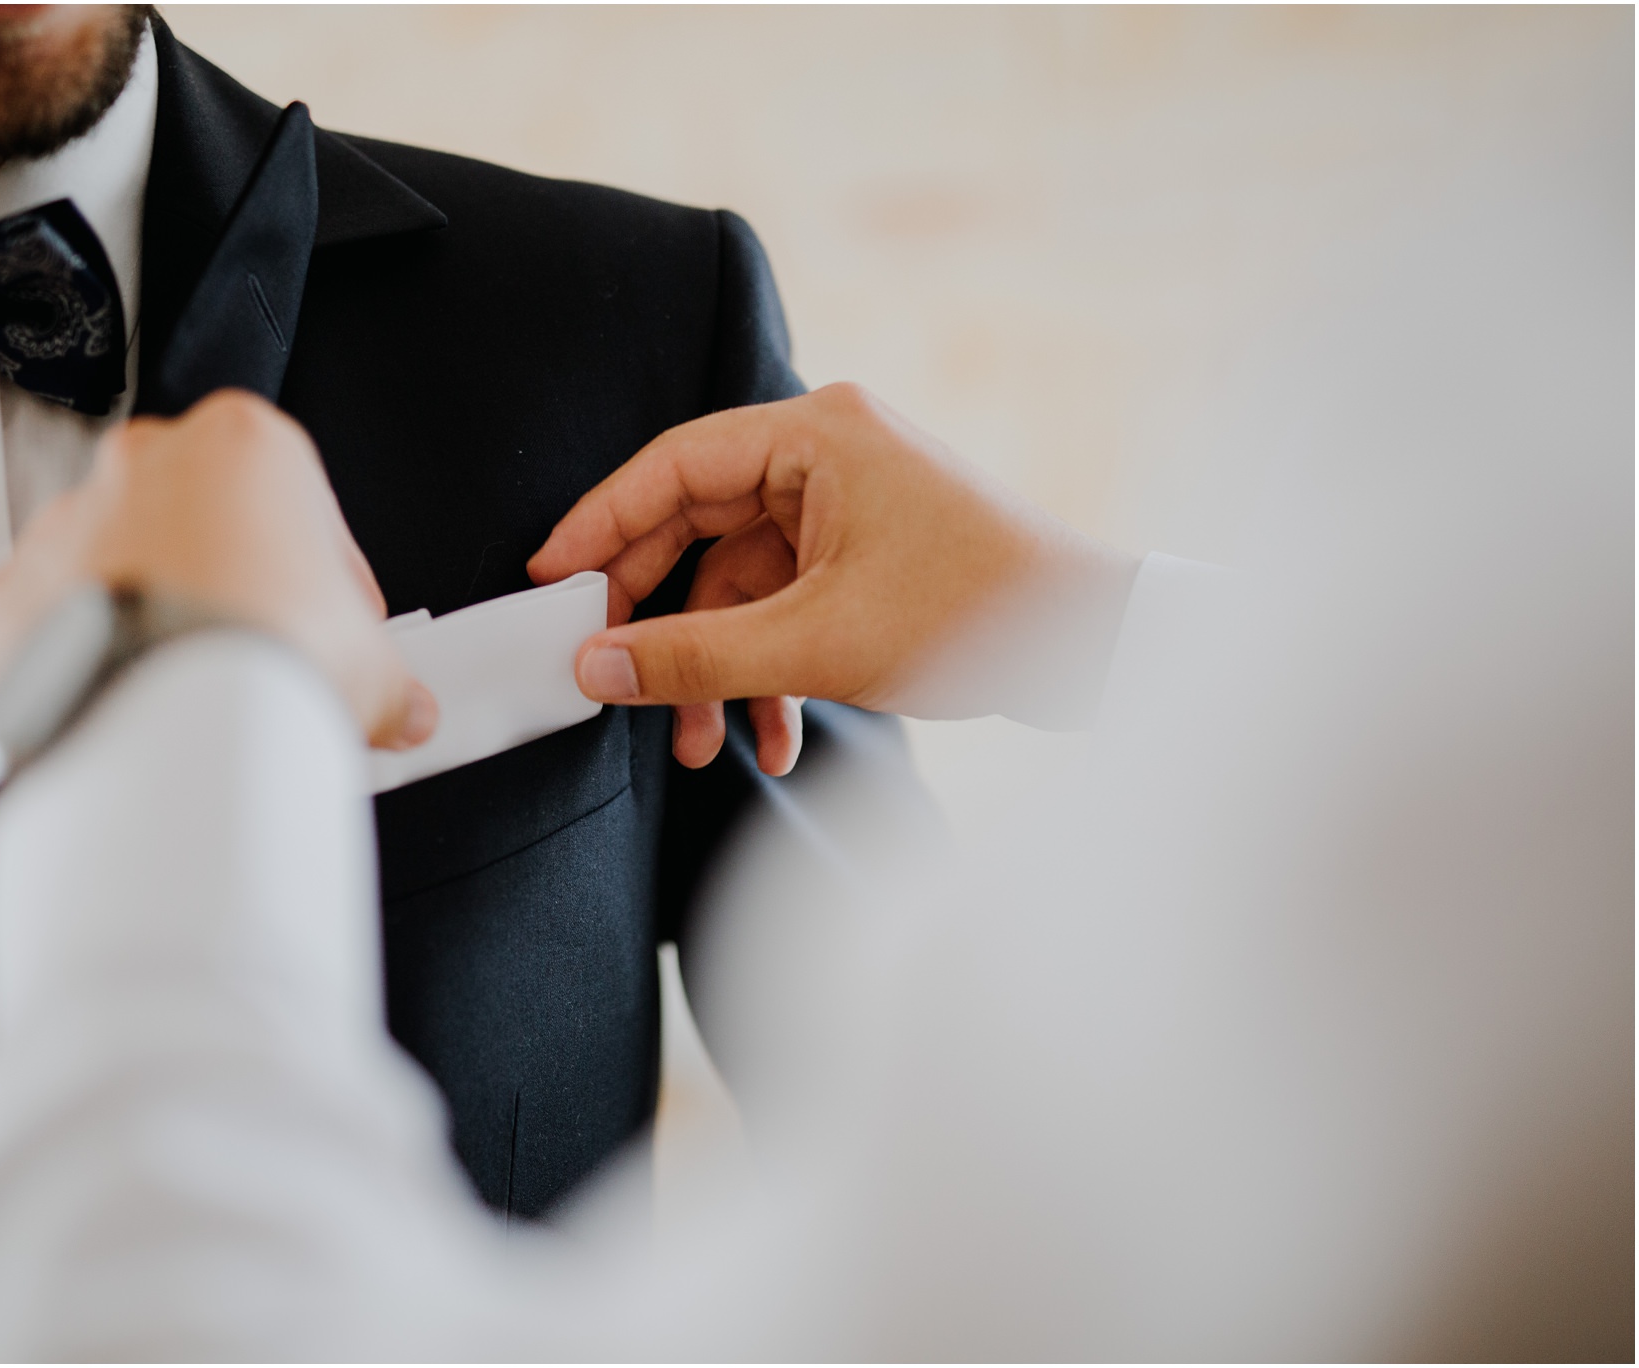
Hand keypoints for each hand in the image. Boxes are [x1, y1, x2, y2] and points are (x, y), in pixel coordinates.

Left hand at [0, 390, 435, 750]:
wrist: (170, 727)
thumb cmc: (267, 657)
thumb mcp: (371, 666)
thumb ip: (388, 680)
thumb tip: (401, 710)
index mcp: (241, 441)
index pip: (300, 498)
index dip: (326, 573)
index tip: (335, 624)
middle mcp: (145, 464)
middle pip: (203, 522)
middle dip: (235, 585)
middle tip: (269, 659)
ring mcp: (69, 525)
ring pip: (123, 565)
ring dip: (158, 616)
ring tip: (201, 696)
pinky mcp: (13, 595)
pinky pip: (57, 622)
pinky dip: (86, 658)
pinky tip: (132, 706)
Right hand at [527, 384, 1140, 766]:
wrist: (1094, 647)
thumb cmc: (974, 617)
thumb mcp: (815, 645)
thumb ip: (693, 656)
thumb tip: (593, 666)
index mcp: (817, 435)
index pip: (672, 467)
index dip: (600, 525)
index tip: (549, 581)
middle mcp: (828, 455)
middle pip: (698, 527)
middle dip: (662, 620)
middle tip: (609, 673)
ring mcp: (848, 505)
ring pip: (740, 581)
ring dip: (718, 666)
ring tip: (698, 742)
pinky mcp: (867, 553)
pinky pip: (787, 603)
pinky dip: (771, 668)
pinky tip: (778, 738)